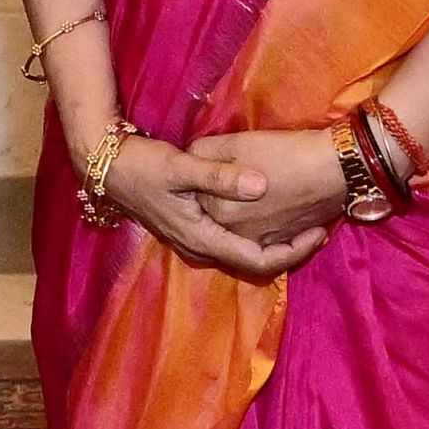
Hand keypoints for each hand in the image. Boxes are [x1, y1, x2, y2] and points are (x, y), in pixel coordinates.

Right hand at [101, 135, 326, 281]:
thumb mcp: (181, 166)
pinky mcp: (194, 230)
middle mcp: (201, 248)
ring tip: (303, 221)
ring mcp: (196, 242)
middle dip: (290, 248)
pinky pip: (235, 241)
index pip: (260, 261)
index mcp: (202, 239)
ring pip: (245, 253)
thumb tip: (262, 185)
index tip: (319, 232)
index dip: (294, 251)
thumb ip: (221, 177)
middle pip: (256, 262)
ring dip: (274, 241)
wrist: (107, 168)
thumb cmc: (142, 166)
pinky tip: (271, 213)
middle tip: (321, 226)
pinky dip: (258, 233)